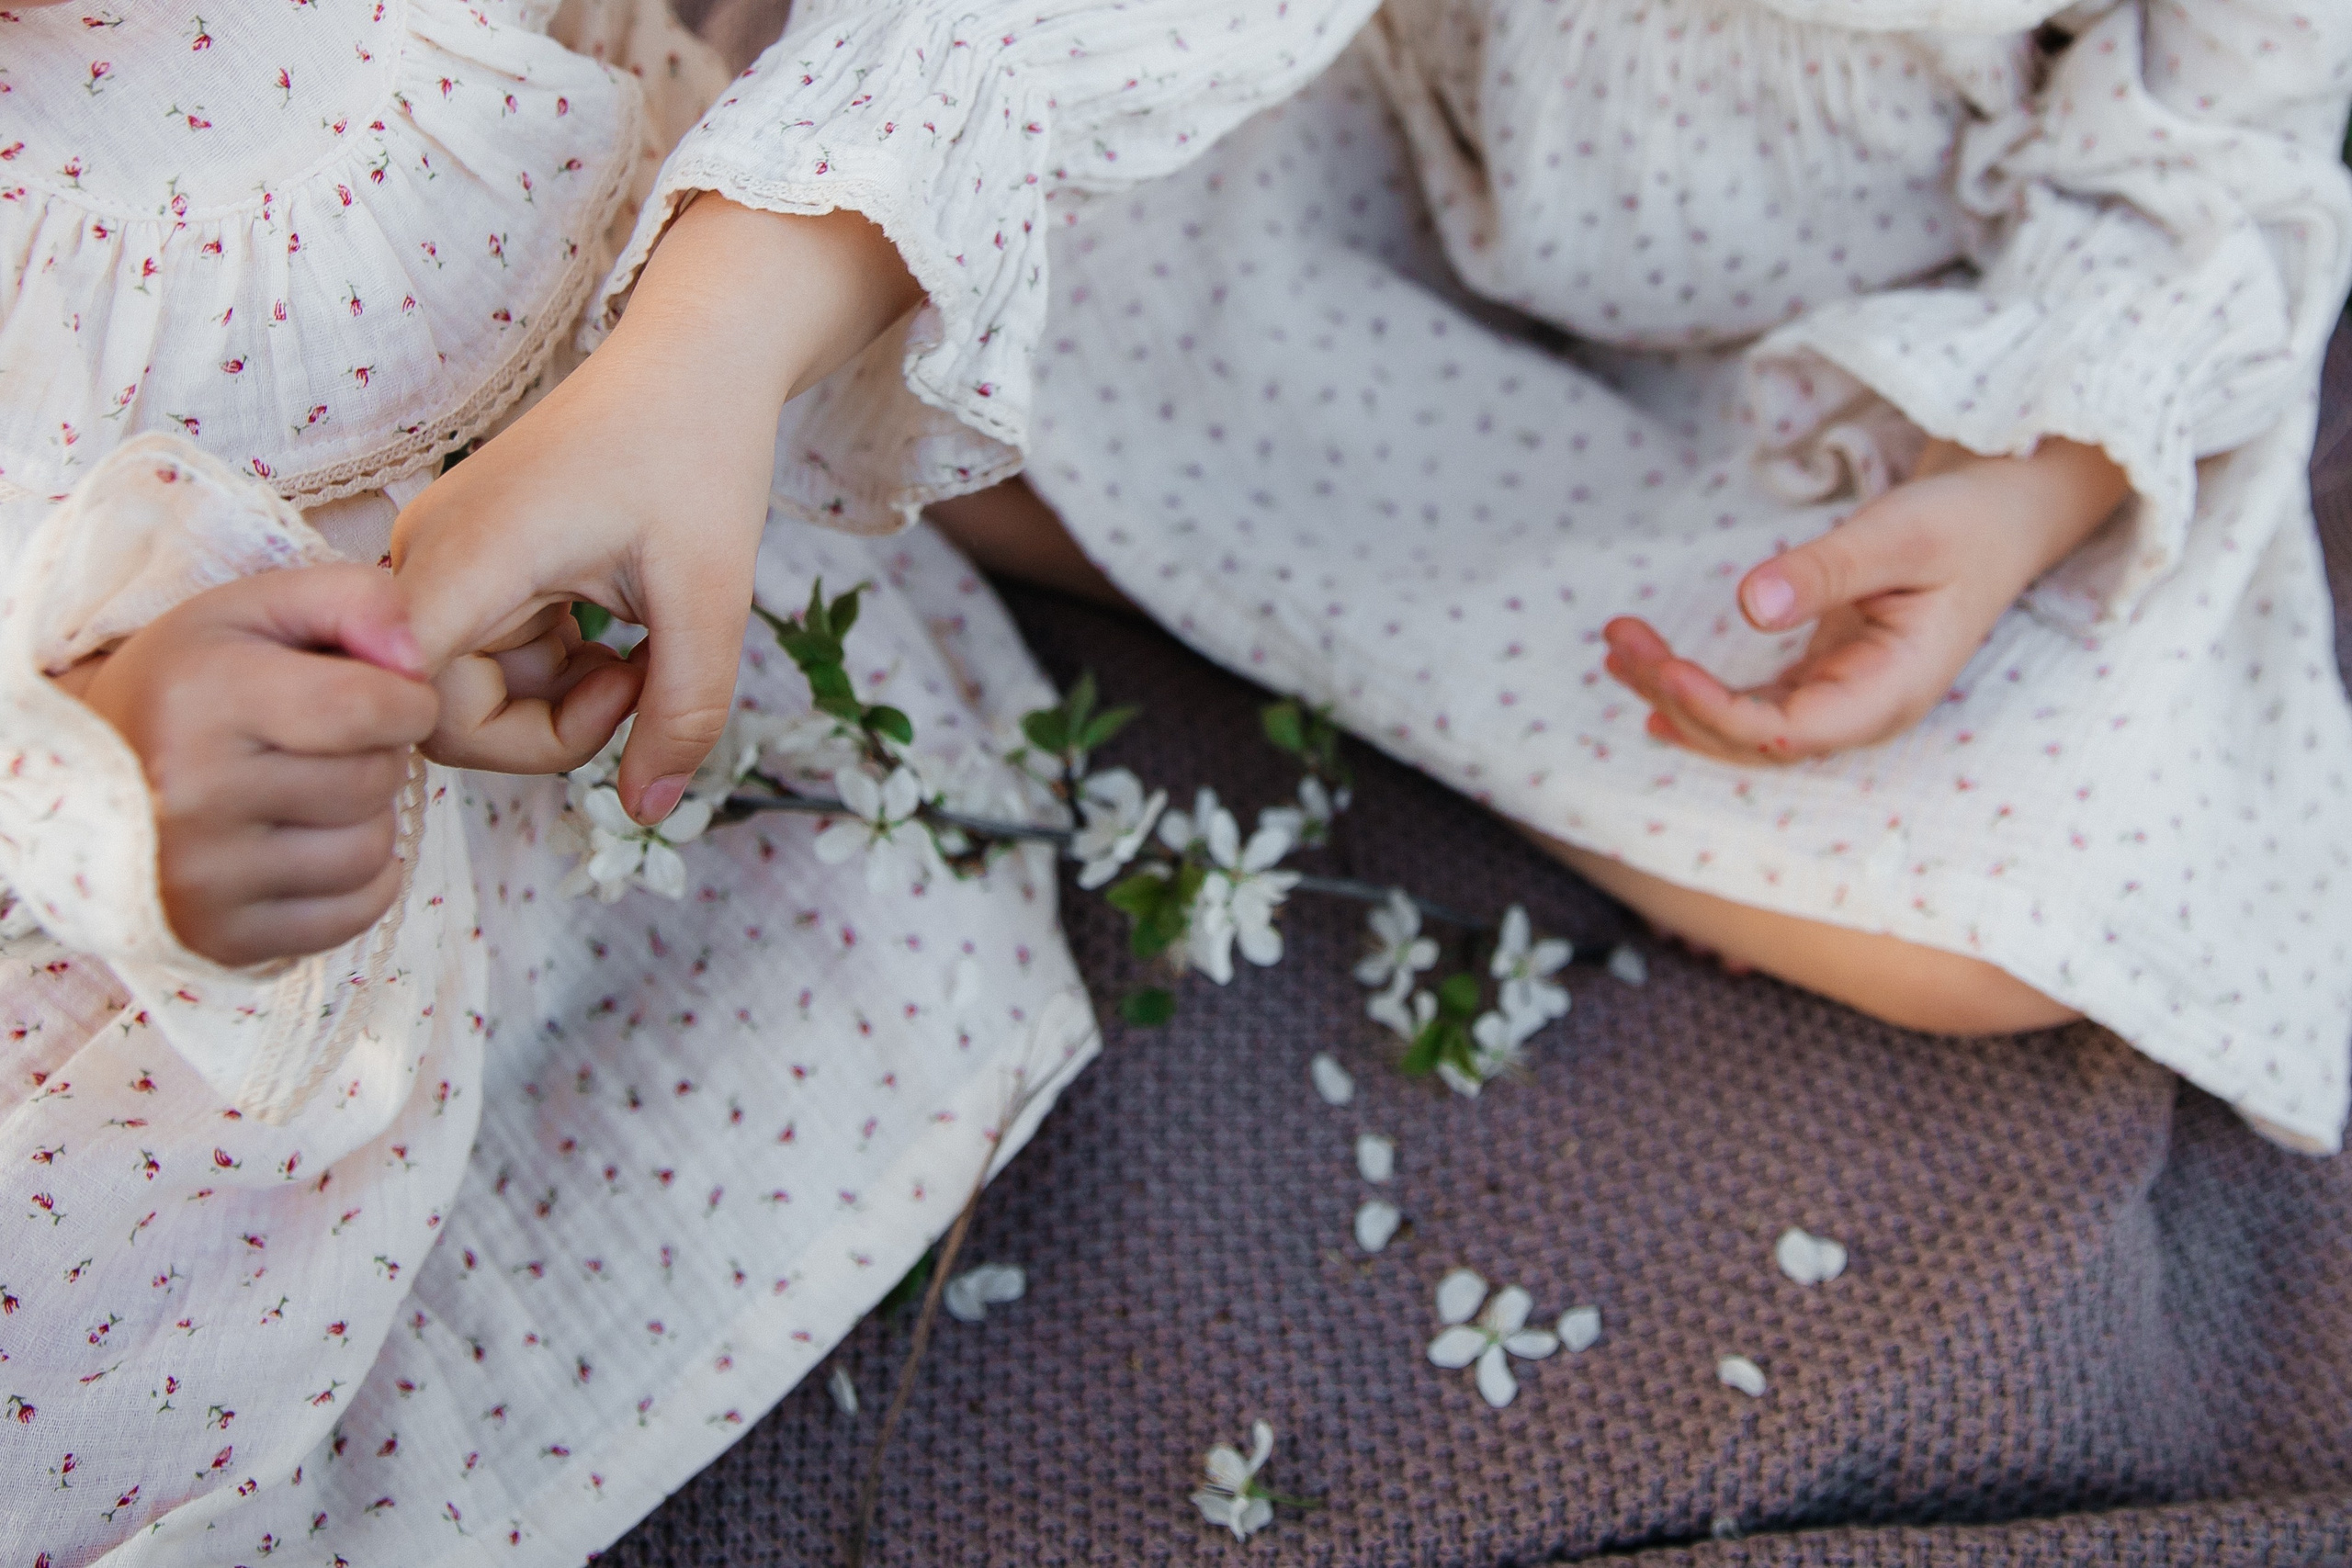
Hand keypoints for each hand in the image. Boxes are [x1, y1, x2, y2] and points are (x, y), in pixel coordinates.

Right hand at [63, 565, 439, 965]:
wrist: (87, 778)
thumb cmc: (191, 683)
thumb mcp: (257, 609)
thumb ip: (355, 598)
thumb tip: (418, 657)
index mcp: (200, 697)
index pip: (368, 708)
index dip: (407, 700)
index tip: (389, 697)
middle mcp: (191, 795)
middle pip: (374, 781)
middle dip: (377, 754)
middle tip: (328, 743)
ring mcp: (202, 878)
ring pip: (371, 850)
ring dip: (366, 817)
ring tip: (313, 790)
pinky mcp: (222, 937)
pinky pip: (356, 911)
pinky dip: (358, 878)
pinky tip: (311, 841)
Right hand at [392, 197, 922, 822]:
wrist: (695, 360)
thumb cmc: (699, 454)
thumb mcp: (713, 599)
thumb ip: (682, 714)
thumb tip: (647, 814)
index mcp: (470, 553)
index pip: (416, 700)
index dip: (497, 742)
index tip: (605, 709)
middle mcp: (425, 556)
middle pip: (439, 714)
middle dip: (549, 732)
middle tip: (641, 686)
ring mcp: (438, 562)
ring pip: (466, 695)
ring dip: (558, 702)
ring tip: (640, 653)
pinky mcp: (464, 567)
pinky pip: (486, 661)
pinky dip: (555, 672)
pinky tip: (615, 635)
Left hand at [1603, 438, 2129, 762]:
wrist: (2003, 515)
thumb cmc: (1964, 521)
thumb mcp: (1901, 533)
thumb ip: (1829, 569)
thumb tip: (1750, 601)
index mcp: (1891, 692)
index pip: (1789, 735)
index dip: (1721, 714)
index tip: (1666, 671)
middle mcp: (1863, 711)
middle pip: (1752, 738)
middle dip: (1678, 697)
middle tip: (1620, 640)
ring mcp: (1843, 698)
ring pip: (1744, 724)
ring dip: (1676, 693)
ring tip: (1618, 649)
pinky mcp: (1825, 676)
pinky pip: (1754, 703)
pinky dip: (1700, 692)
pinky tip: (1652, 683)